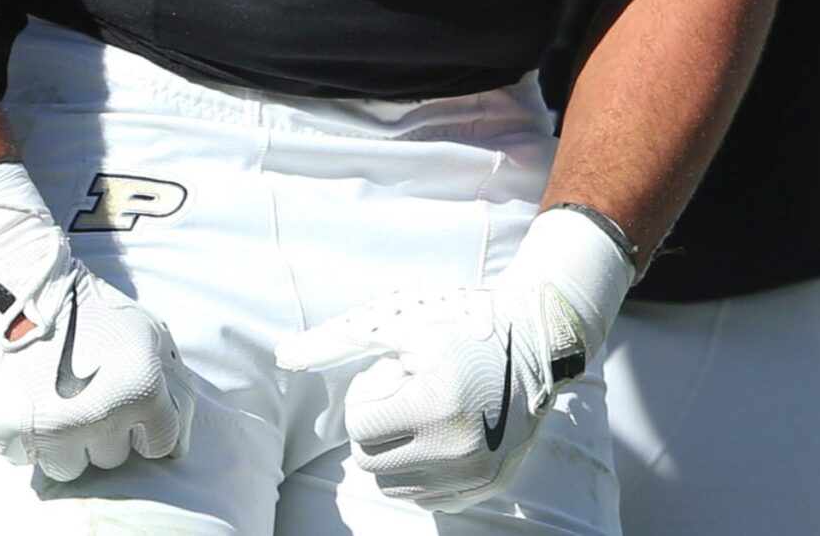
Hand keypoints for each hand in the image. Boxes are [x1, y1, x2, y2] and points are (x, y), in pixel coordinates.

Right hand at [0, 163, 193, 480]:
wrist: (14, 278)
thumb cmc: (87, 303)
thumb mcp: (145, 328)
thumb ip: (172, 384)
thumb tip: (178, 446)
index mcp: (141, 388)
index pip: (161, 444)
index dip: (145, 424)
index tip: (126, 402)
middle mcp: (101, 414)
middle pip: (115, 457)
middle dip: (105, 429)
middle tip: (86, 390)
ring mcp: (53, 427)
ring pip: (73, 466)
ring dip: (69, 442)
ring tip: (56, 397)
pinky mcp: (10, 431)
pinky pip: (32, 458)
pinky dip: (32, 438)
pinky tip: (29, 400)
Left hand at [275, 207, 630, 510]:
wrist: (536, 341)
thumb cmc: (461, 322)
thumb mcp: (401, 323)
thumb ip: (338, 341)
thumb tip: (283, 355)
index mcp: (437, 406)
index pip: (360, 427)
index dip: (365, 396)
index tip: (391, 375)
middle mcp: (459, 450)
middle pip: (371, 462)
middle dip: (374, 427)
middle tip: (402, 393)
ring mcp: (477, 476)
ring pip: (394, 486)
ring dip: (393, 452)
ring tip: (421, 413)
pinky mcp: (488, 488)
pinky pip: (427, 497)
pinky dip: (420, 470)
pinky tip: (439, 434)